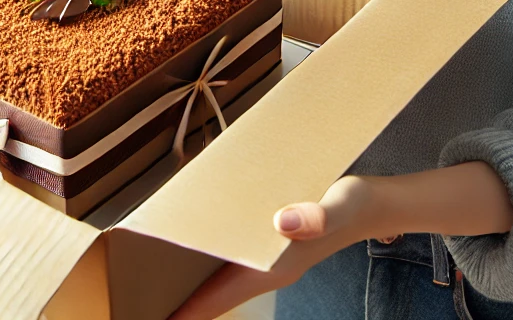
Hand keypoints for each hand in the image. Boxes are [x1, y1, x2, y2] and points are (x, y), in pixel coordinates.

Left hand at [168, 176, 383, 319]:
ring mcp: (266, 260)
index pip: (218, 298)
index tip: (153, 318)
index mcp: (272, 268)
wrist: (373, 205)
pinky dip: (205, 255)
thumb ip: (317, 216)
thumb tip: (283, 222)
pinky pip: (228, 256)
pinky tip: (188, 242)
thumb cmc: (353, 205)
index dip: (185, 311)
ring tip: (151, 277)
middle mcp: (265, 270)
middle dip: (179, 301)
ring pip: (218, 277)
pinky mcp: (267, 242)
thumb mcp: (339, 205)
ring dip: (189, 280)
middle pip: (212, 293)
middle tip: (139, 299)